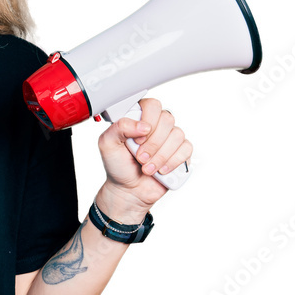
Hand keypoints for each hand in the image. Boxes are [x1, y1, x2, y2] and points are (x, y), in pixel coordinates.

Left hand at [95, 97, 191, 220]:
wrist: (128, 190)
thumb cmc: (117, 165)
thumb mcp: (107, 144)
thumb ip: (119, 128)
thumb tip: (143, 125)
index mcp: (139, 118)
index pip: (152, 105)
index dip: (148, 120)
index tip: (137, 139)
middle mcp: (156, 125)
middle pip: (167, 120)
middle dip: (153, 143)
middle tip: (140, 157)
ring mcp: (169, 139)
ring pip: (177, 135)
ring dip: (161, 155)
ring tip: (147, 167)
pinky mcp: (180, 152)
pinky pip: (186, 149)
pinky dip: (173, 162)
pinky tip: (161, 170)